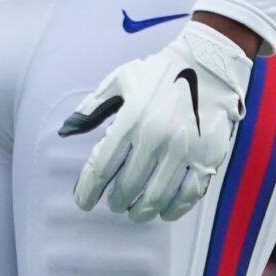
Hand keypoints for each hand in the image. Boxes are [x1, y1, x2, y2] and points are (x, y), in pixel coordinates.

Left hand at [61, 20, 252, 222]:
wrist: (209, 63)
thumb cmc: (160, 72)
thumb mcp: (121, 80)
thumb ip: (93, 107)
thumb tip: (67, 131)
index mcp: (131, 119)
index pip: (102, 167)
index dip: (88, 190)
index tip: (83, 202)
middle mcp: (155, 138)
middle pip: (128, 186)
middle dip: (116, 200)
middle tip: (114, 203)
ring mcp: (183, 150)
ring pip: (156, 197)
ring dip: (141, 210)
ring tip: (134, 212)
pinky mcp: (207, 157)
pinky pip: (188, 196)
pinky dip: (173, 210)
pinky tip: (164, 212)